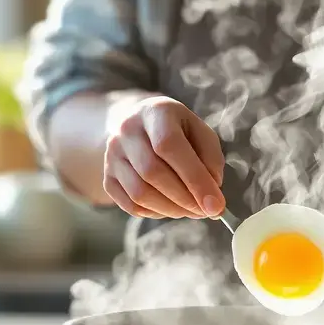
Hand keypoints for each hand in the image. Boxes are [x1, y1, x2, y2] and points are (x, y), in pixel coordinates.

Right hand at [103, 95, 225, 218]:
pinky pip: (130, 205)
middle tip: (205, 211)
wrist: (139, 125)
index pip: (169, 146)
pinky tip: (169, 208)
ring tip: (190, 210)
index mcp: (155, 111)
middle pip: (152, 172)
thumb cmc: (177, 130)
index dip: (194, 178)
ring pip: (139, 193)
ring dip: (171, 210)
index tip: (215, 205)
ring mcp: (112, 154)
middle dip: (184, 199)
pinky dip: (154, 213)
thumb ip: (211, 160)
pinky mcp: (107, 177)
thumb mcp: (200, 132)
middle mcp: (127, 129)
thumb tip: (210, 197)